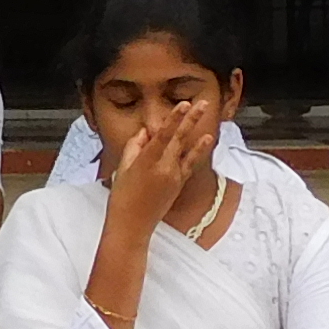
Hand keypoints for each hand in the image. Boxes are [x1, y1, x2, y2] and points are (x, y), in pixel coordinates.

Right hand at [102, 94, 221, 233]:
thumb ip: (134, 147)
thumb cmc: (121, 197)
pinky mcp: (179, 183)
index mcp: (146, 162)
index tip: (182, 104)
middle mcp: (163, 167)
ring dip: (195, 128)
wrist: (132, 225)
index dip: (174, 118)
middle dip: (190, 118)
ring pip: (185, 147)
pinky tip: (207, 138)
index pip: (162, 134)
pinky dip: (199, 149)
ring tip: (205, 112)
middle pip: (179, 137)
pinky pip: (190, 162)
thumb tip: (145, 132)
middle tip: (202, 102)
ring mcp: (174, 176)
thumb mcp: (122, 168)